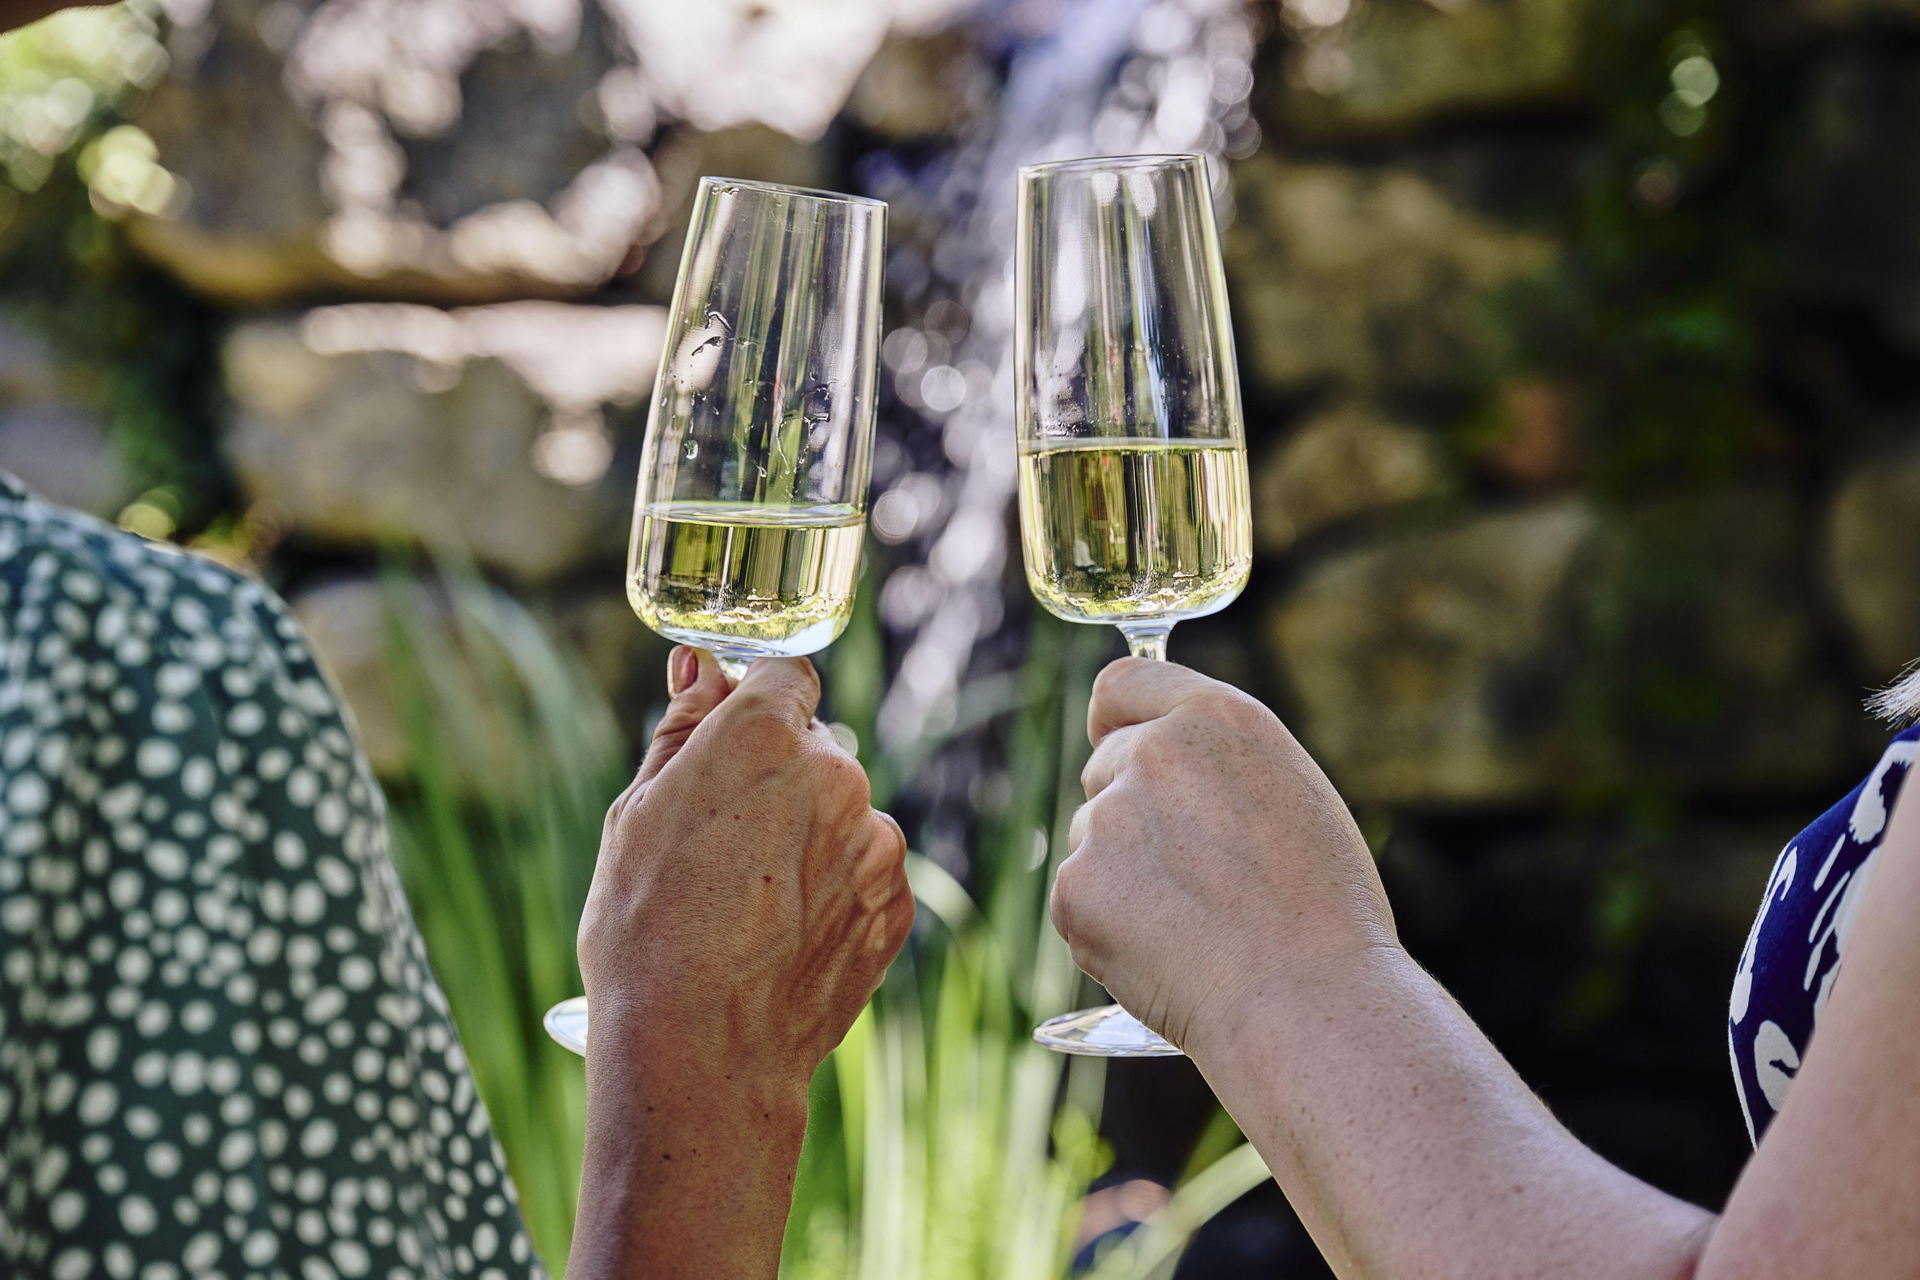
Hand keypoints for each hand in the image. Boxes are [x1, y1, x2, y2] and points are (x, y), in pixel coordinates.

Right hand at [569, 647, 913, 1279]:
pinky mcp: (896, 903)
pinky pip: (865, 874)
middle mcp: (837, 774)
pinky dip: (833, 894)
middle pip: (815, 752)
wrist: (700, 1054)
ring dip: (809, 842)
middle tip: (721, 853)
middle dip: (777, 784)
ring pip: (843, 817)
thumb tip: (702, 667)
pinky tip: (782, 938)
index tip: (729, 750)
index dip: (753, 712)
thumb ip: (682, 728)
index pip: (784, 678)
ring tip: (749, 910)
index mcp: (766, 734)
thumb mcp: (636, 815)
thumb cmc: (646, 932)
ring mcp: (877, 843)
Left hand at [1049, 658, 1396, 1053]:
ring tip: (1197, 925)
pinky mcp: (1076, 887)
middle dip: (1131, 812)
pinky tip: (1167, 954)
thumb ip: (1218, 762)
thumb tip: (1162, 760)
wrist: (1305, 999)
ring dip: (1122, 874)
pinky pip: (1079, 899)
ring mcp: (1107, 820)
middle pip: (1104, 769)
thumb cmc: (1324, 910)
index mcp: (1216, 718)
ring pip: (1092, 839)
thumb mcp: (1292, 793)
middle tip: (1193, 876)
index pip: (1122, 686)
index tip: (1111, 738)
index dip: (1115, 718)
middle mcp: (1152, 754)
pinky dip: (1108, 928)